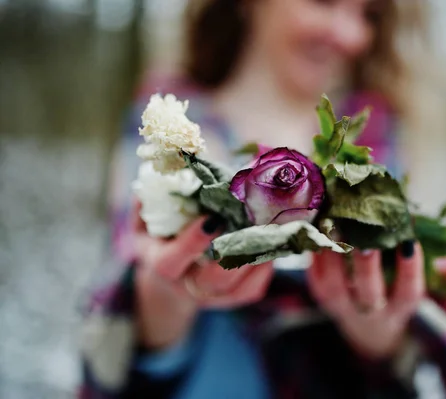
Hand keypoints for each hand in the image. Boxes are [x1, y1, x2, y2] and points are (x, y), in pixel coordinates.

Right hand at [132, 199, 273, 347]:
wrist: (172, 265)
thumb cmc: (162, 230)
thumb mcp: (150, 213)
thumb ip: (155, 196)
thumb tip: (173, 167)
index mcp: (160, 263)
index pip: (170, 262)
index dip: (191, 243)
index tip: (211, 218)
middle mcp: (185, 285)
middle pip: (211, 281)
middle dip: (233, 253)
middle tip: (252, 224)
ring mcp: (210, 296)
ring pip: (236, 289)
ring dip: (255, 259)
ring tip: (269, 231)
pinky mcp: (232, 298)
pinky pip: (252, 291)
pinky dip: (264, 270)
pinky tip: (271, 245)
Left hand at [307, 242, 445, 359]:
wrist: (370, 329)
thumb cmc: (404, 296)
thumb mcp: (433, 292)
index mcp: (402, 309)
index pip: (409, 293)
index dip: (410, 269)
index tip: (409, 240)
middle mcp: (372, 312)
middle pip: (368, 292)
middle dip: (367, 263)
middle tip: (365, 233)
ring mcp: (343, 308)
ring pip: (335, 285)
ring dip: (334, 254)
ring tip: (335, 222)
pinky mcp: (323, 299)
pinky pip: (315, 280)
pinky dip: (314, 256)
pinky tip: (317, 230)